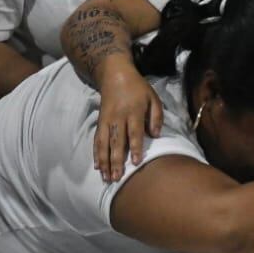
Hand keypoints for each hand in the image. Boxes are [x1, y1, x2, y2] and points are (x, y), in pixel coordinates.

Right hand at [94, 65, 163, 181]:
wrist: (115, 74)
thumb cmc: (138, 89)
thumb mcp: (153, 98)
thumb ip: (157, 117)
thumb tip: (156, 136)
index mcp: (134, 111)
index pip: (135, 132)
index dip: (135, 147)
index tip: (135, 162)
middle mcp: (118, 117)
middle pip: (117, 141)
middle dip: (116, 161)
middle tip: (116, 177)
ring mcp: (107, 120)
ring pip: (104, 143)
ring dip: (104, 161)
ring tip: (106, 177)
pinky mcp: (100, 121)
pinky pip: (97, 140)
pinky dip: (96, 154)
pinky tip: (97, 166)